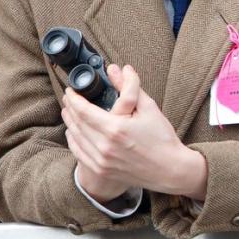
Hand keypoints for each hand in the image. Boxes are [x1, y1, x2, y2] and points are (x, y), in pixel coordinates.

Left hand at [62, 64, 207, 202]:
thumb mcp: (149, 108)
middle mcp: (104, 146)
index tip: (71, 90)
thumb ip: (129, 87)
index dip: (74, 99)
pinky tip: (74, 132)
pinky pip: (78, 152)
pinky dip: (73, 140)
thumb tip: (116, 69)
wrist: (170, 169)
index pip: (84, 110)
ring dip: (70, 123)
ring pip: (75, 138)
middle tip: (69, 98)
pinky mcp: (100, 170)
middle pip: (76, 123)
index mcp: (115, 128)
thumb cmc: (162, 138)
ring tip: (69, 112)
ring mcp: (101, 160)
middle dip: (70, 108)